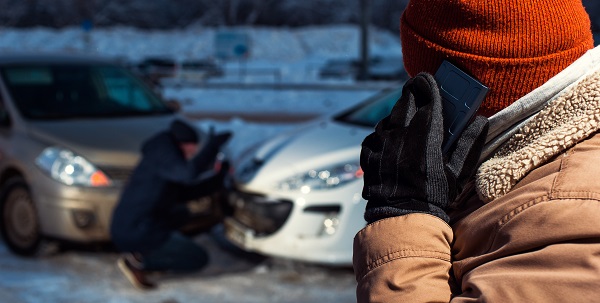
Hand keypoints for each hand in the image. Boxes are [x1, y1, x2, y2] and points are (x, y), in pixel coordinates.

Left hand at [360, 73, 487, 222]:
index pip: (427, 96)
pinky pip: (376, 134)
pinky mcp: (368, 152)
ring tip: (408, 124)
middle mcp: (399, 134)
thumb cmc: (433, 196)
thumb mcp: (457, 173)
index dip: (429, 84)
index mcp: (424, 135)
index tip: (430, 79)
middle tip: (421, 95)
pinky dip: (385, 133)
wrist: (400, 217)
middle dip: (413, 94)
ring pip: (389, 117)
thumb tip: (481, 121)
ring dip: (399, 116)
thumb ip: (468, 144)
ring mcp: (380, 142)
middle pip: (405, 100)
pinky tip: (393, 143)